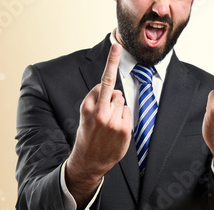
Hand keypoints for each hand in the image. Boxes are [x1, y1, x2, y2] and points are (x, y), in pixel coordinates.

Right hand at [66, 44, 131, 208]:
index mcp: (88, 105)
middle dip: (111, 102)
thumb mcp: (85, 115)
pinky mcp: (125, 129)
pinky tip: (116, 132)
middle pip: (115, 93)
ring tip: (109, 127)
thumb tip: (115, 92)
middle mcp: (100, 111)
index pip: (103, 80)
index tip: (117, 46)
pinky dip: (124, 120)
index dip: (111, 62)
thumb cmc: (88, 134)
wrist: (88, 161)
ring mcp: (114, 121)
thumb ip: (97, 99)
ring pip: (122, 103)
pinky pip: (128, 113)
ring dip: (118, 112)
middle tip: (103, 119)